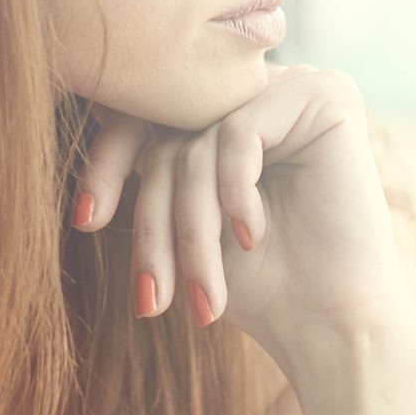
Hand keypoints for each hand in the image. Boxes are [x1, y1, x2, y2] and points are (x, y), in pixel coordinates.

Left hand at [68, 62, 415, 359]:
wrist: (330, 327)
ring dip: (191, 228)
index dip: (106, 164)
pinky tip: (252, 236)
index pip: (147, 115)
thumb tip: (94, 107)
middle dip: (153, 219)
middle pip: (168, 132)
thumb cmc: (259, 284)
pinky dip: (234, 194)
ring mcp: (296, 86)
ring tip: (204, 292)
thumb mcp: (184, 218)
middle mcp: (263, 90)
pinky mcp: (326, 96)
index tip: (85, 221)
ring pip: (198, 143)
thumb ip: (155, 165)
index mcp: (230, 111)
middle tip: (152, 294)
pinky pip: (239, 134)